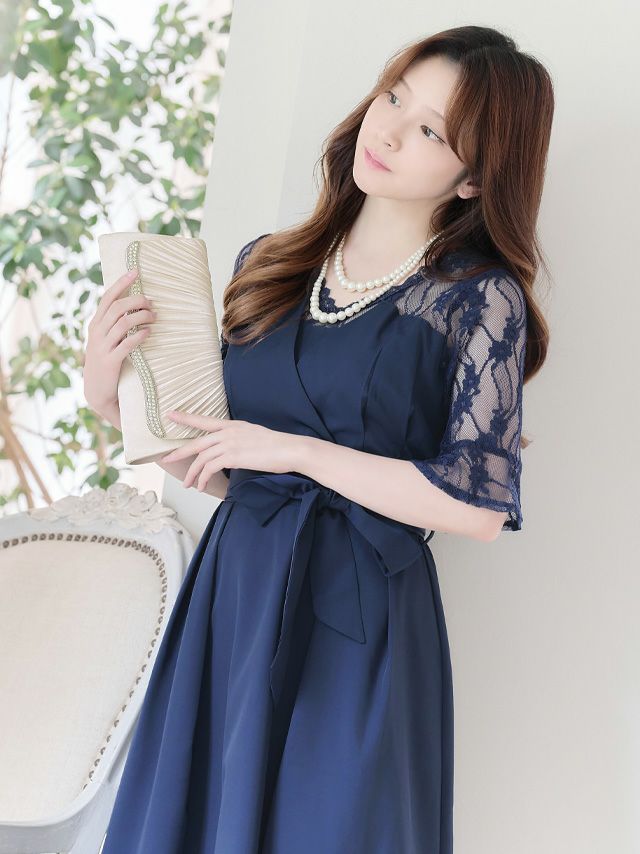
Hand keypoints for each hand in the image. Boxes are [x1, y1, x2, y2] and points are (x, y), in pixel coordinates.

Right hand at [83, 267, 157, 413]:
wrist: (97, 391)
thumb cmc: (106, 362)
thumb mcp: (105, 340)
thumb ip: (115, 324)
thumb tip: (134, 306)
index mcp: (95, 324)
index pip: (108, 297)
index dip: (122, 283)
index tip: (135, 271)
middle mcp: (97, 332)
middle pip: (117, 307)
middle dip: (136, 300)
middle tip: (151, 303)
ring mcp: (102, 346)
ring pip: (122, 322)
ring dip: (141, 317)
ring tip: (154, 317)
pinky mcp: (110, 361)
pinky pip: (126, 344)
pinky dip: (139, 336)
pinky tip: (149, 333)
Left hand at [160, 410, 302, 490]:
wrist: (289, 449)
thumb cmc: (276, 446)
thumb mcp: (253, 436)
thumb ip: (237, 439)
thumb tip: (229, 451)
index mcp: (232, 425)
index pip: (204, 420)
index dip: (185, 418)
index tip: (170, 415)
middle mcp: (228, 432)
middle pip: (197, 442)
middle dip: (179, 452)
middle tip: (167, 459)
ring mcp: (229, 443)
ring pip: (201, 458)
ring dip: (192, 473)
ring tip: (188, 484)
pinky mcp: (232, 456)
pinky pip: (209, 468)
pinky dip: (203, 478)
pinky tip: (202, 485)